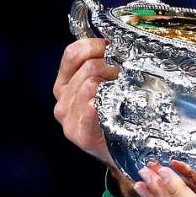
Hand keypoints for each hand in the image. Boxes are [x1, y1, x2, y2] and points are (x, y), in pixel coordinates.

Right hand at [52, 39, 120, 176]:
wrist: (122, 155)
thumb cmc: (118, 117)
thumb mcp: (107, 86)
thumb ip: (105, 65)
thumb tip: (122, 41)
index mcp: (65, 83)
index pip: (74, 53)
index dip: (98, 45)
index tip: (119, 49)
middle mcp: (62, 99)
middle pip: (89, 67)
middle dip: (115, 66)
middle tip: (134, 74)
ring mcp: (67, 117)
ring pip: (91, 83)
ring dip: (116, 82)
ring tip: (131, 90)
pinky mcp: (78, 133)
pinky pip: (91, 106)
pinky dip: (105, 101)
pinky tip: (118, 104)